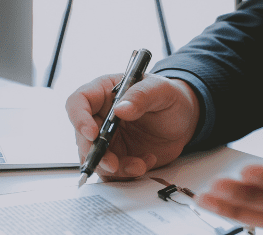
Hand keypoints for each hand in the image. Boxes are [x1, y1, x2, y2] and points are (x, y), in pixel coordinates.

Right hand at [65, 73, 199, 180]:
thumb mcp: (161, 90)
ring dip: (114, 167)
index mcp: (103, 92)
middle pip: (82, 137)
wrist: (183, 121)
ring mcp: (107, 139)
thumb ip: (141, 96)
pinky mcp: (117, 157)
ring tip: (139, 165)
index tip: (92, 134)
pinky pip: (112, 172)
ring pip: (96, 158)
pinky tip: (145, 163)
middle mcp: (100, 117)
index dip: (79, 118)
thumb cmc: (169, 98)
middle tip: (113, 163)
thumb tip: (121, 109)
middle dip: (96, 154)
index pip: (78, 102)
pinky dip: (127, 173)